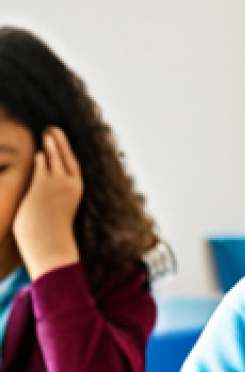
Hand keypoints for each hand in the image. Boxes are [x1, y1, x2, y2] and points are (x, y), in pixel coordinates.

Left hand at [12, 127, 82, 279]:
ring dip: (50, 143)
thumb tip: (45, 193)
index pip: (74, 166)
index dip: (69, 153)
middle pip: (67, 157)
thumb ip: (56, 198)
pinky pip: (42, 163)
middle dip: (61, 142)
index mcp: (77, 191)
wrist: (49, 242)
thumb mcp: (59, 211)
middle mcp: (70, 184)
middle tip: (55, 128)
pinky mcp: (44, 183)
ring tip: (48, 132)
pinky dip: (41, 156)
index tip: (65, 144)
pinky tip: (39, 150)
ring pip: (54, 156)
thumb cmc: (51, 232)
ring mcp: (57, 182)